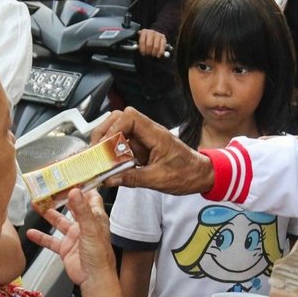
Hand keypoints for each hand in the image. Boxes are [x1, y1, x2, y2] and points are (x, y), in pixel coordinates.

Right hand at [26, 189, 114, 286]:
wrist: (94, 279)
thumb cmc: (99, 256)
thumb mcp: (90, 229)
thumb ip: (81, 210)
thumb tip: (75, 191)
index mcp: (95, 219)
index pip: (90, 198)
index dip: (82, 187)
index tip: (71, 177)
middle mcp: (85, 226)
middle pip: (72, 208)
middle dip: (61, 198)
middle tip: (49, 188)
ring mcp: (74, 237)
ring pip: (59, 222)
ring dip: (48, 214)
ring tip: (36, 204)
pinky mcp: (66, 249)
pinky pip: (51, 240)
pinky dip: (41, 237)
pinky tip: (31, 233)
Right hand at [90, 107, 214, 194]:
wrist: (201, 175)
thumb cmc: (188, 173)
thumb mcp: (159, 179)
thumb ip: (132, 178)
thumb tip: (110, 179)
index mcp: (156, 134)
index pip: (129, 117)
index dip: (113, 128)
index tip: (104, 144)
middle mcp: (149, 132)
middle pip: (119, 118)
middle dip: (104, 132)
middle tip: (96, 150)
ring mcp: (146, 138)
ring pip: (120, 130)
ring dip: (108, 143)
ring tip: (101, 158)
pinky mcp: (143, 147)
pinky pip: (124, 144)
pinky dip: (115, 153)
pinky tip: (112, 165)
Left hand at [138, 29, 166, 57]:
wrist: (155, 34)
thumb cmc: (147, 38)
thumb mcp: (142, 39)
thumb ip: (139, 43)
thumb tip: (135, 48)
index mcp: (144, 32)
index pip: (142, 41)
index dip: (142, 49)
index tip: (143, 53)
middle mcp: (151, 32)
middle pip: (149, 44)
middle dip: (148, 51)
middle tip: (148, 54)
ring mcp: (158, 35)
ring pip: (156, 46)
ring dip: (154, 53)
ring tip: (152, 55)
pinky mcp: (163, 38)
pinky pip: (162, 47)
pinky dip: (160, 52)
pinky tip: (158, 55)